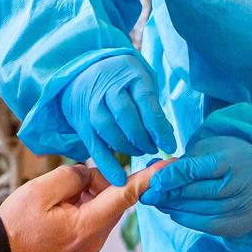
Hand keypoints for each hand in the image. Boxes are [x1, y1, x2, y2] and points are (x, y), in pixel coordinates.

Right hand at [0, 160, 165, 251]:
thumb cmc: (16, 228)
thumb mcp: (41, 191)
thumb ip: (72, 176)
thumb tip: (87, 174)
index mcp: (90, 225)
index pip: (128, 195)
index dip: (151, 177)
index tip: (172, 165)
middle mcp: (96, 238)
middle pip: (112, 195)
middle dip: (93, 180)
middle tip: (62, 183)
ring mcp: (89, 243)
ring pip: (99, 204)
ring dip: (82, 192)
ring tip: (50, 200)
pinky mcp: (81, 244)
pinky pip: (89, 214)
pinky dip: (77, 203)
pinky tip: (52, 207)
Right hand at [58, 55, 176, 185]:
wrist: (84, 73)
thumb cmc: (123, 81)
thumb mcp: (142, 82)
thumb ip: (153, 106)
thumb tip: (166, 137)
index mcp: (129, 74)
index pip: (145, 102)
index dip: (158, 127)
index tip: (169, 145)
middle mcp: (108, 87)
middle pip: (126, 116)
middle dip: (143, 138)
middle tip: (153, 149)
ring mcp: (92, 105)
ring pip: (109, 131)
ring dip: (128, 148)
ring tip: (140, 151)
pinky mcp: (82, 123)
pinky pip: (94, 145)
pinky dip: (107, 164)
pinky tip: (119, 178)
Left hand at [139, 122, 251, 238]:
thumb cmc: (227, 157)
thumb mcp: (208, 150)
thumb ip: (183, 162)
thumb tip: (152, 172)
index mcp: (233, 160)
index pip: (196, 170)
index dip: (172, 176)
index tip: (153, 180)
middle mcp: (242, 185)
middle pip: (196, 192)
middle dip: (168, 194)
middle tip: (147, 195)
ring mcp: (244, 207)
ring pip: (199, 210)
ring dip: (174, 208)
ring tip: (157, 203)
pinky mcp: (240, 224)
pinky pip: (207, 225)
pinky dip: (187, 219)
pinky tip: (173, 212)